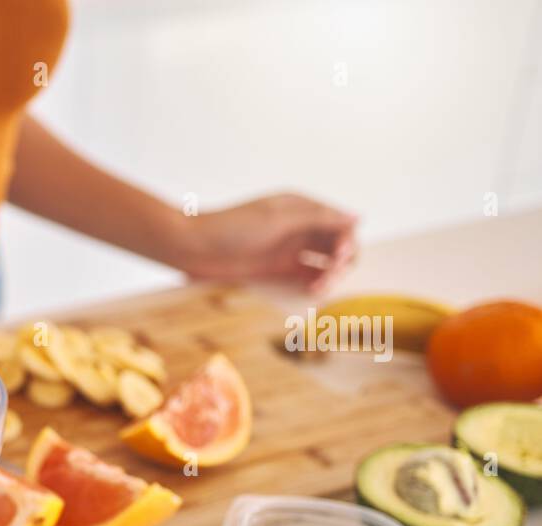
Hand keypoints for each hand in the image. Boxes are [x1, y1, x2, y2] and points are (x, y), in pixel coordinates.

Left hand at [178, 193, 357, 293]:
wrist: (192, 248)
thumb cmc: (231, 228)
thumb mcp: (277, 219)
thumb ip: (317, 218)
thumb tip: (357, 217)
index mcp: (302, 207)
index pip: (340, 224)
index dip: (347, 241)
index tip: (339, 258)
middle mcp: (299, 226)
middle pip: (336, 245)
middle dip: (341, 262)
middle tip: (330, 278)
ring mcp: (288, 249)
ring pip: (323, 263)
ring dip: (329, 275)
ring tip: (318, 289)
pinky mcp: (276, 268)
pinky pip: (305, 276)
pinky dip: (314, 283)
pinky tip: (312, 292)